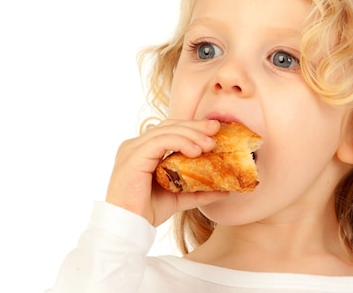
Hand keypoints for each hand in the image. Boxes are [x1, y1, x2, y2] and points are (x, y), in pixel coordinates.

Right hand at [105, 119, 227, 225]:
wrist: (128, 227)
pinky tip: (196, 151)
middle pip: (169, 126)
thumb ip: (197, 190)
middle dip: (195, 125)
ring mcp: (132, 148)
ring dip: (191, 134)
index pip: (169, 130)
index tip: (214, 130)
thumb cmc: (146, 212)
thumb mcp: (178, 197)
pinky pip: (161, 141)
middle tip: (216, 128)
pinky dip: (181, 142)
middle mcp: (135, 145)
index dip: (192, 127)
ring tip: (210, 144)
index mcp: (142, 150)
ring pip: (167, 130)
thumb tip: (224, 190)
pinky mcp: (133, 155)